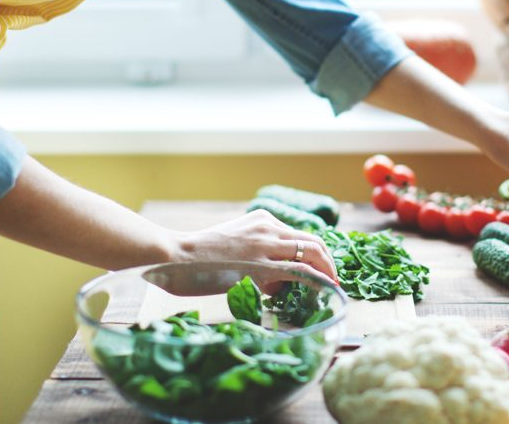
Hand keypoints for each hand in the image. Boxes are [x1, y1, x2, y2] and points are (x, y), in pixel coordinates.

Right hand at [175, 210, 337, 291]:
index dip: (316, 253)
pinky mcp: (260, 264)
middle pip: (312, 241)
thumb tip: (275, 281)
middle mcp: (268, 226)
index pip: (299, 235)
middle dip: (328, 261)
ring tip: (331, 286)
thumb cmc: (198, 258)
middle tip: (334, 279)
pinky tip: (324, 288)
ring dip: (326, 270)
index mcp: (262, 219)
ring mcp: (265, 244)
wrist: (175, 256)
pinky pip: (299, 270)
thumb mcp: (234, 245)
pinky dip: (317, 279)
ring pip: (311, 252)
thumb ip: (257, 254)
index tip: (323, 269)